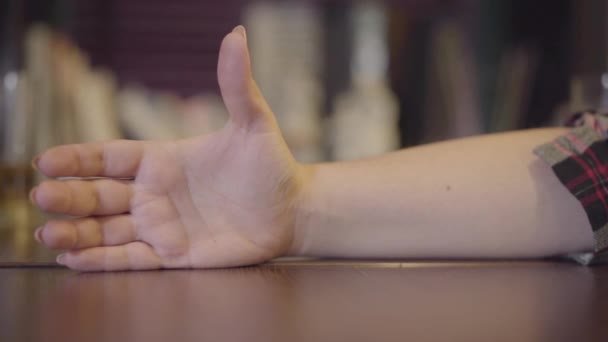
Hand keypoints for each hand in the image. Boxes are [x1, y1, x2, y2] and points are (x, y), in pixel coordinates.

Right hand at [31, 26, 306, 270]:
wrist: (292, 210)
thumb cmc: (270, 164)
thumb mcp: (253, 123)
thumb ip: (237, 85)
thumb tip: (236, 36)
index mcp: (163, 159)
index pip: (110, 157)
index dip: (78, 159)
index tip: (47, 161)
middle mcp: (154, 193)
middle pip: (99, 195)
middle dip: (69, 197)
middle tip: (42, 197)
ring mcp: (161, 226)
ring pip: (107, 230)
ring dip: (75, 232)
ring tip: (46, 232)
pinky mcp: (174, 256)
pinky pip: (131, 258)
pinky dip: (102, 260)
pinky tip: (72, 259)